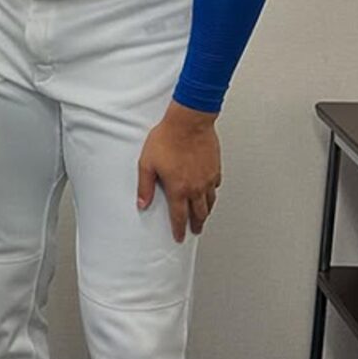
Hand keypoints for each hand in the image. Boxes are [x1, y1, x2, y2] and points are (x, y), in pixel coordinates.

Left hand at [135, 101, 222, 242]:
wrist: (189, 121)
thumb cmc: (167, 138)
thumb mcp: (147, 163)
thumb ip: (145, 187)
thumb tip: (142, 204)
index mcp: (178, 189)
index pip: (179, 217)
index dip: (179, 230)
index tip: (179, 237)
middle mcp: (195, 187)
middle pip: (198, 213)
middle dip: (196, 225)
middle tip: (195, 231)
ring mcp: (207, 178)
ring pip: (210, 202)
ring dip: (206, 212)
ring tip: (203, 216)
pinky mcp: (215, 167)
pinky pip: (215, 186)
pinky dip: (212, 192)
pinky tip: (210, 191)